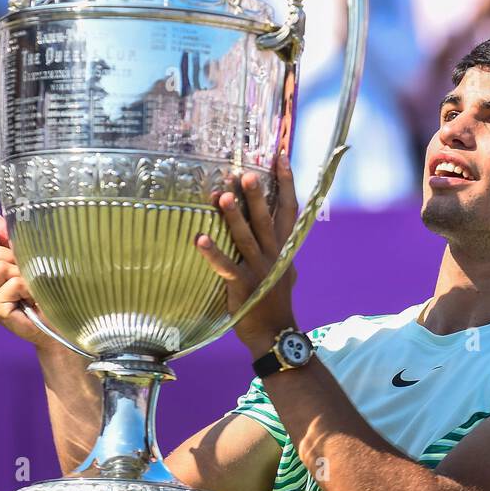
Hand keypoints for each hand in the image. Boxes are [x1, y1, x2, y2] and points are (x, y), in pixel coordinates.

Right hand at [0, 213, 54, 348]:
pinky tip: (33, 299)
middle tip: (27, 272)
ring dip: (24, 273)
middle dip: (10, 255)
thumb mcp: (30, 259)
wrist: (60, 322)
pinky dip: (29, 287)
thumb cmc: (48, 290)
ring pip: (1, 266)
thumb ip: (12, 242)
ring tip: (33, 288)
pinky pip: (13, 283)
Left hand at [196, 152, 299, 356]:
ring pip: (245, 238)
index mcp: (284, 247)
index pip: (289, 209)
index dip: (287, 182)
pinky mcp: (243, 286)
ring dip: (233, 217)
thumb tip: (282, 226)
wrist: (276, 334)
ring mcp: (259, 270)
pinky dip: (212, 252)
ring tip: (221, 196)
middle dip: (256, 196)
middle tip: (246, 173)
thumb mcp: (286, 269)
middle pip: (266, 219)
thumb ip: (282, 247)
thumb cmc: (276, 299)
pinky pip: (225, 266)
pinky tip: (200, 238)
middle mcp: (274, 254)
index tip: (281, 157)